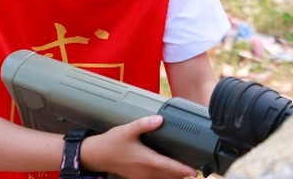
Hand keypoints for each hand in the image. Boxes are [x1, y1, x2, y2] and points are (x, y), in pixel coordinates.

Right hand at [80, 116, 198, 178]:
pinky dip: (164, 177)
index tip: (193, 171)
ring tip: (186, 172)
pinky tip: (169, 173)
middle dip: (181, 174)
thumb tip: (160, 119)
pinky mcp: (136, 176)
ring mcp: (140, 175)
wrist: (95, 155)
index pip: (167, 166)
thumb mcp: (127, 130)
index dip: (181, 169)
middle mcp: (144, 170)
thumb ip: (144, 124)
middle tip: (196, 169)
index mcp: (145, 160)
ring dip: (173, 176)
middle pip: (167, 175)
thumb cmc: (112, 143)